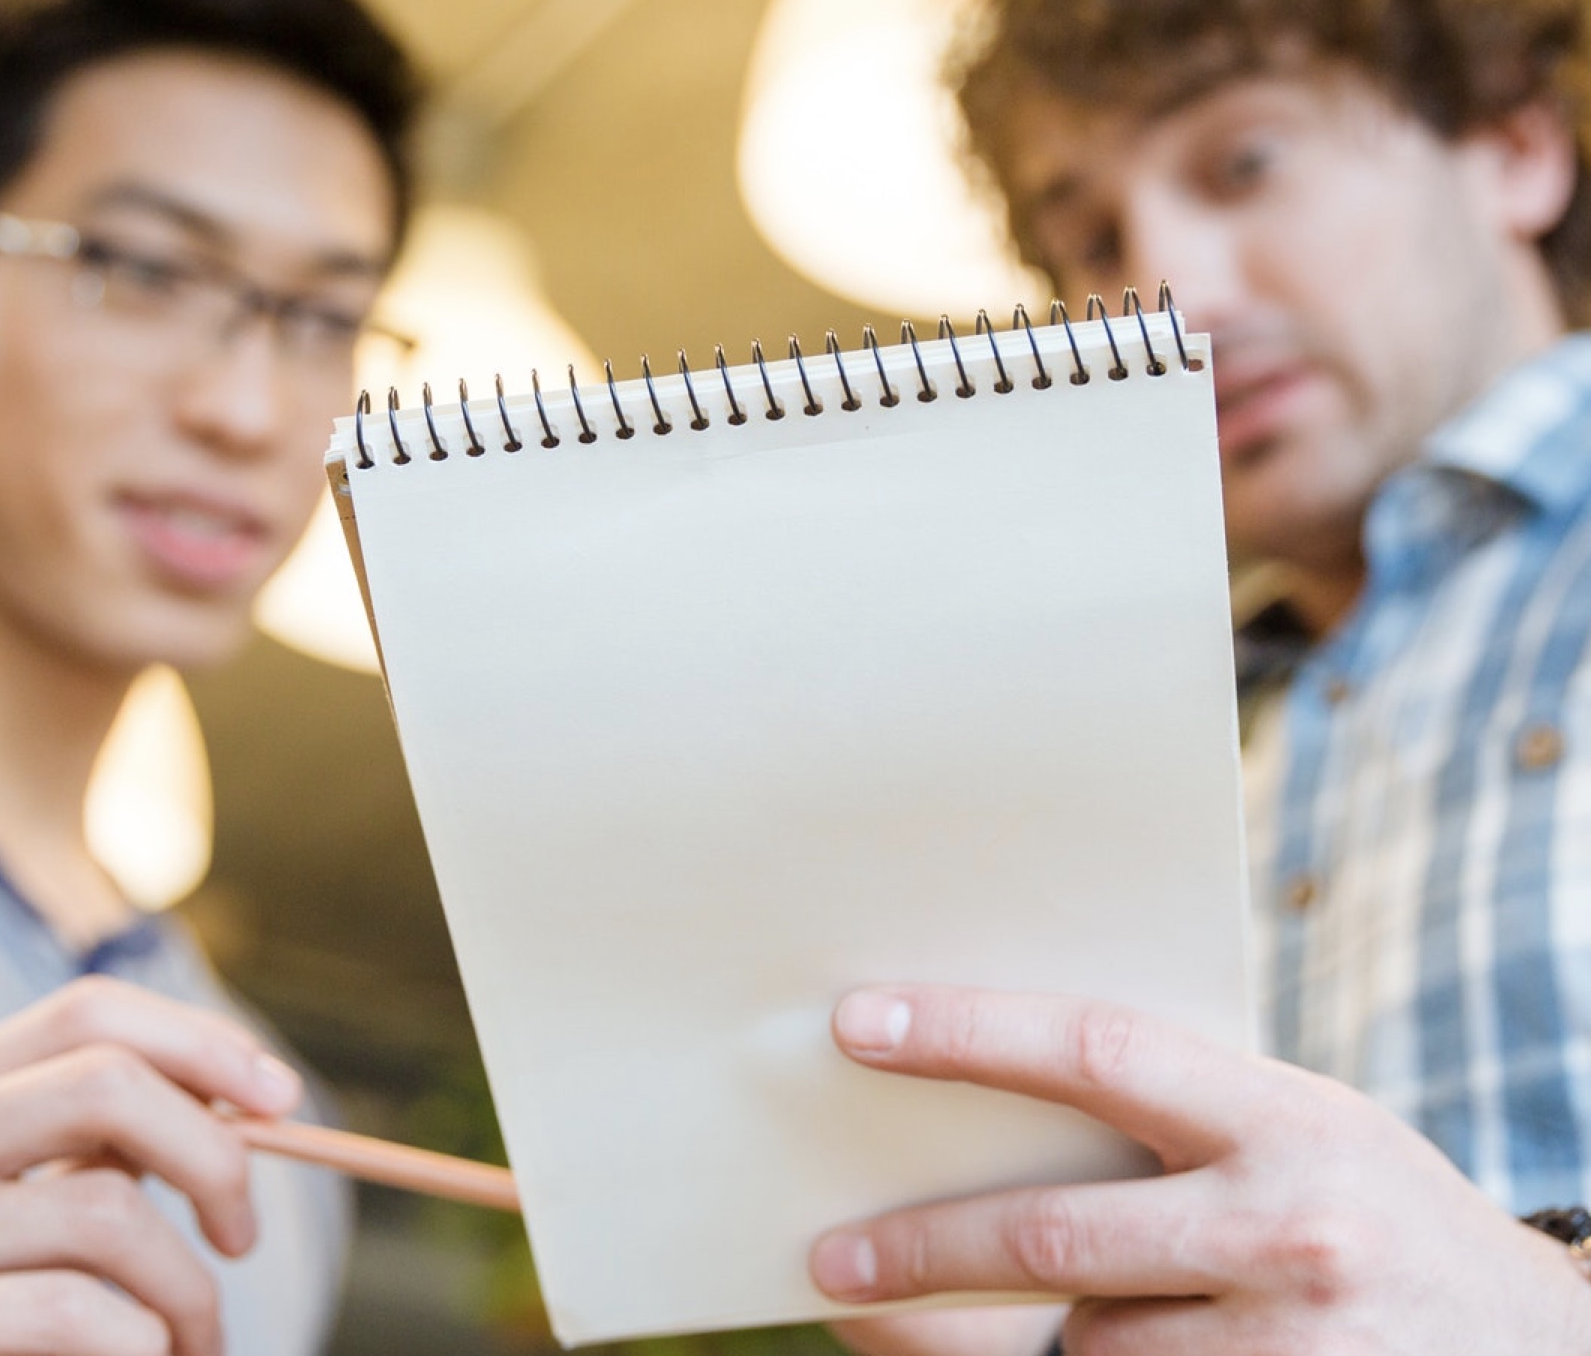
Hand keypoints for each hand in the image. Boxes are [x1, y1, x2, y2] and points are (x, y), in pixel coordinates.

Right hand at [0, 975, 302, 1355]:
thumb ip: (62, 1151)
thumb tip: (229, 1110)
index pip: (88, 1014)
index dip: (199, 1042)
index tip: (279, 1098)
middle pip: (108, 1083)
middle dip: (212, 1153)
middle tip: (243, 1237)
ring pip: (107, 1213)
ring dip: (188, 1290)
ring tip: (198, 1344)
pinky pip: (67, 1310)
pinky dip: (140, 1341)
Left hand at [810, 987, 1590, 1354]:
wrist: (1542, 1351)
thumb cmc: (1380, 1209)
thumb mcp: (1302, 1126)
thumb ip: (1176, 1115)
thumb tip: (987, 1098)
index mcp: (1285, 1119)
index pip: (1096, 1053)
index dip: (967, 1035)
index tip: (858, 1025)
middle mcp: (1288, 1234)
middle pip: (1055, 1239)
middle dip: (921, 1252)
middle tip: (827, 1261)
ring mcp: (1289, 1352)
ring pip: (1087, 1348)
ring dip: (1029, 1338)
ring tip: (976, 1317)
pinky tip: (1041, 1355)